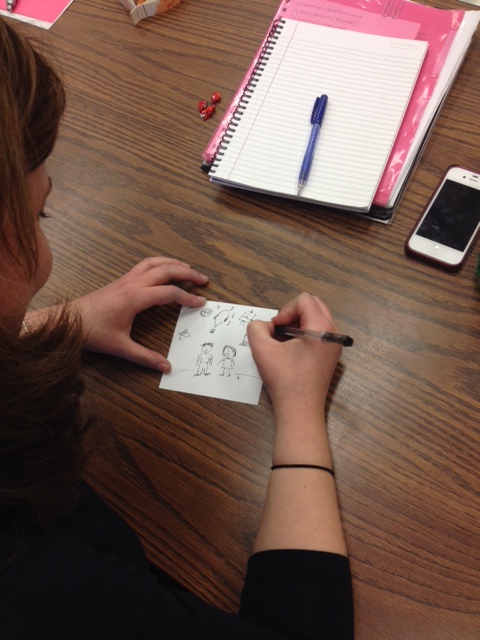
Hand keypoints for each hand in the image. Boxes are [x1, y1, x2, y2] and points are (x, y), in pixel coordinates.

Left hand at [73, 257, 207, 371]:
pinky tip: (163, 270)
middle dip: (187, 273)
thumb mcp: (120, 347)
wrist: (68, 320)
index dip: (188, 298)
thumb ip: (145, 357)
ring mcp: (125, 279)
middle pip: (166, 270)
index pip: (169, 293)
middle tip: (203, 280)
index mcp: (135, 298)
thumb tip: (166, 367)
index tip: (200, 303)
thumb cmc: (92, 332)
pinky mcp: (120, 280)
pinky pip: (144, 265)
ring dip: (173, 263)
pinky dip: (159, 264)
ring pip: (154, 262)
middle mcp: (132, 284)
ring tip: (188, 267)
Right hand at [247, 292, 341, 416]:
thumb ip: (256, 328)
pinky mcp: (331, 354)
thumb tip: (265, 326)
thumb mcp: (262, 350)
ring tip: (283, 342)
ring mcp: (335, 344)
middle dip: (293, 314)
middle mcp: (334, 333)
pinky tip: (291, 350)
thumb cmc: (284, 380)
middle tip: (279, 332)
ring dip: (297, 323)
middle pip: (314, 304)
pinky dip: (303, 334)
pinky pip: (319, 331)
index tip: (275, 330)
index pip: (304, 300)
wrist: (300, 409)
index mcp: (322, 328)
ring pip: (316, 317)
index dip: (285, 311)